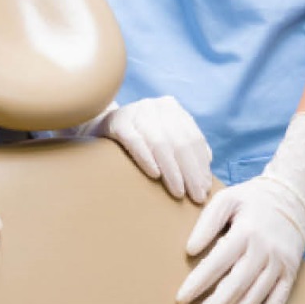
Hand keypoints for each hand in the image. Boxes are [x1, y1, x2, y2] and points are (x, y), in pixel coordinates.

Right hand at [54, 96, 213, 203]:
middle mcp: (156, 106)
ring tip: (178, 192)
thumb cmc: (137, 140)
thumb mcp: (163, 138)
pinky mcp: (117, 121)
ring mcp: (136, 111)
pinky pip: (135, 141)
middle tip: (196, 197)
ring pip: (160, 143)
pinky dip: (146, 158)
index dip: (201, 165)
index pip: (193, 139)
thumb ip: (184, 147)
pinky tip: (154, 175)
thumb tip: (208, 167)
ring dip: (172, 171)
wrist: (97, 130)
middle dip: (190, 172)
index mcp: (172, 109)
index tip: (205, 189)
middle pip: (180, 142)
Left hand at [176, 113, 304, 303]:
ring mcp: (280, 262)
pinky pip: (281, 297)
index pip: (217, 262)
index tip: (182, 299)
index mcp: (246, 231)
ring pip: (257, 295)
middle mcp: (264, 249)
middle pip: (237, 285)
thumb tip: (191, 250)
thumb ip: (207, 222)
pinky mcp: (291, 270)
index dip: (198, 283)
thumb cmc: (254, 198)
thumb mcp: (227, 199)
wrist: (293, 194)